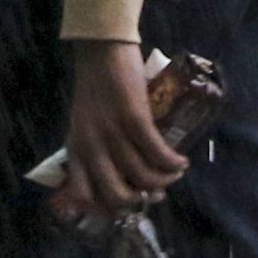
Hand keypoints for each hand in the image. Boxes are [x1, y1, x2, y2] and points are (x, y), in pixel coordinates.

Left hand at [49, 41, 185, 228]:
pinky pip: (157, 153)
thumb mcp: (85, 122)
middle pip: (117, 195)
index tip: (128, 204)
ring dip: (165, 180)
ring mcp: (112, 134)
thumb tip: (123, 176)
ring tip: (175, 172)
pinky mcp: (133, 119)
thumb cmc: (96, 84)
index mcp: (76, 149)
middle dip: (141, 200)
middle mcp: (91, 146)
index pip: (84, 196)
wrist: (101, 49)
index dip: (108, 208)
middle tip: (156, 193)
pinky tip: (181, 161)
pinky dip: (173, 162)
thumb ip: (95, 147)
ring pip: (143, 177)